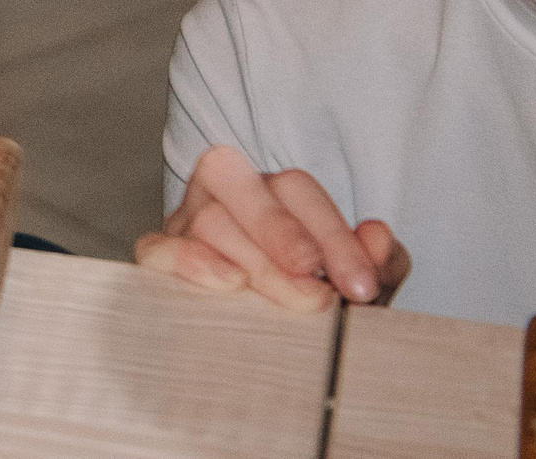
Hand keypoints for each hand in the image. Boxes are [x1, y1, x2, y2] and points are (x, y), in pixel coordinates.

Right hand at [136, 145, 409, 310]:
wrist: (262, 350)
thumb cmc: (311, 302)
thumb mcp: (353, 284)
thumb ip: (376, 261)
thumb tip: (377, 239)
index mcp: (270, 190)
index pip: (294, 188)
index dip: (331, 233)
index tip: (361, 285)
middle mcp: (222, 195)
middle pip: (240, 184)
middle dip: (284, 234)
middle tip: (322, 293)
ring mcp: (184, 223)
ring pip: (207, 219)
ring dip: (256, 263)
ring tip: (295, 307)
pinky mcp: (157, 257)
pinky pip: (158, 247)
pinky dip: (189, 261)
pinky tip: (228, 286)